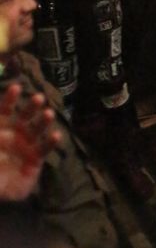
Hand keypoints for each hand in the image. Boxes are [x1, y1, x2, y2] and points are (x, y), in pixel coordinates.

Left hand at [0, 84, 60, 200]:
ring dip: (44, 121)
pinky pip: (44, 149)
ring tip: (49, 114)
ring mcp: (27, 145)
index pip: (5, 109)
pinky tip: (57, 136)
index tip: (16, 87)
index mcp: (0, 126)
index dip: (10, 98)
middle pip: (24, 115)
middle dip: (32, 106)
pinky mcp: (36, 159)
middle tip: (38, 98)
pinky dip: (51, 142)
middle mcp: (15, 132)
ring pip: (37, 129)